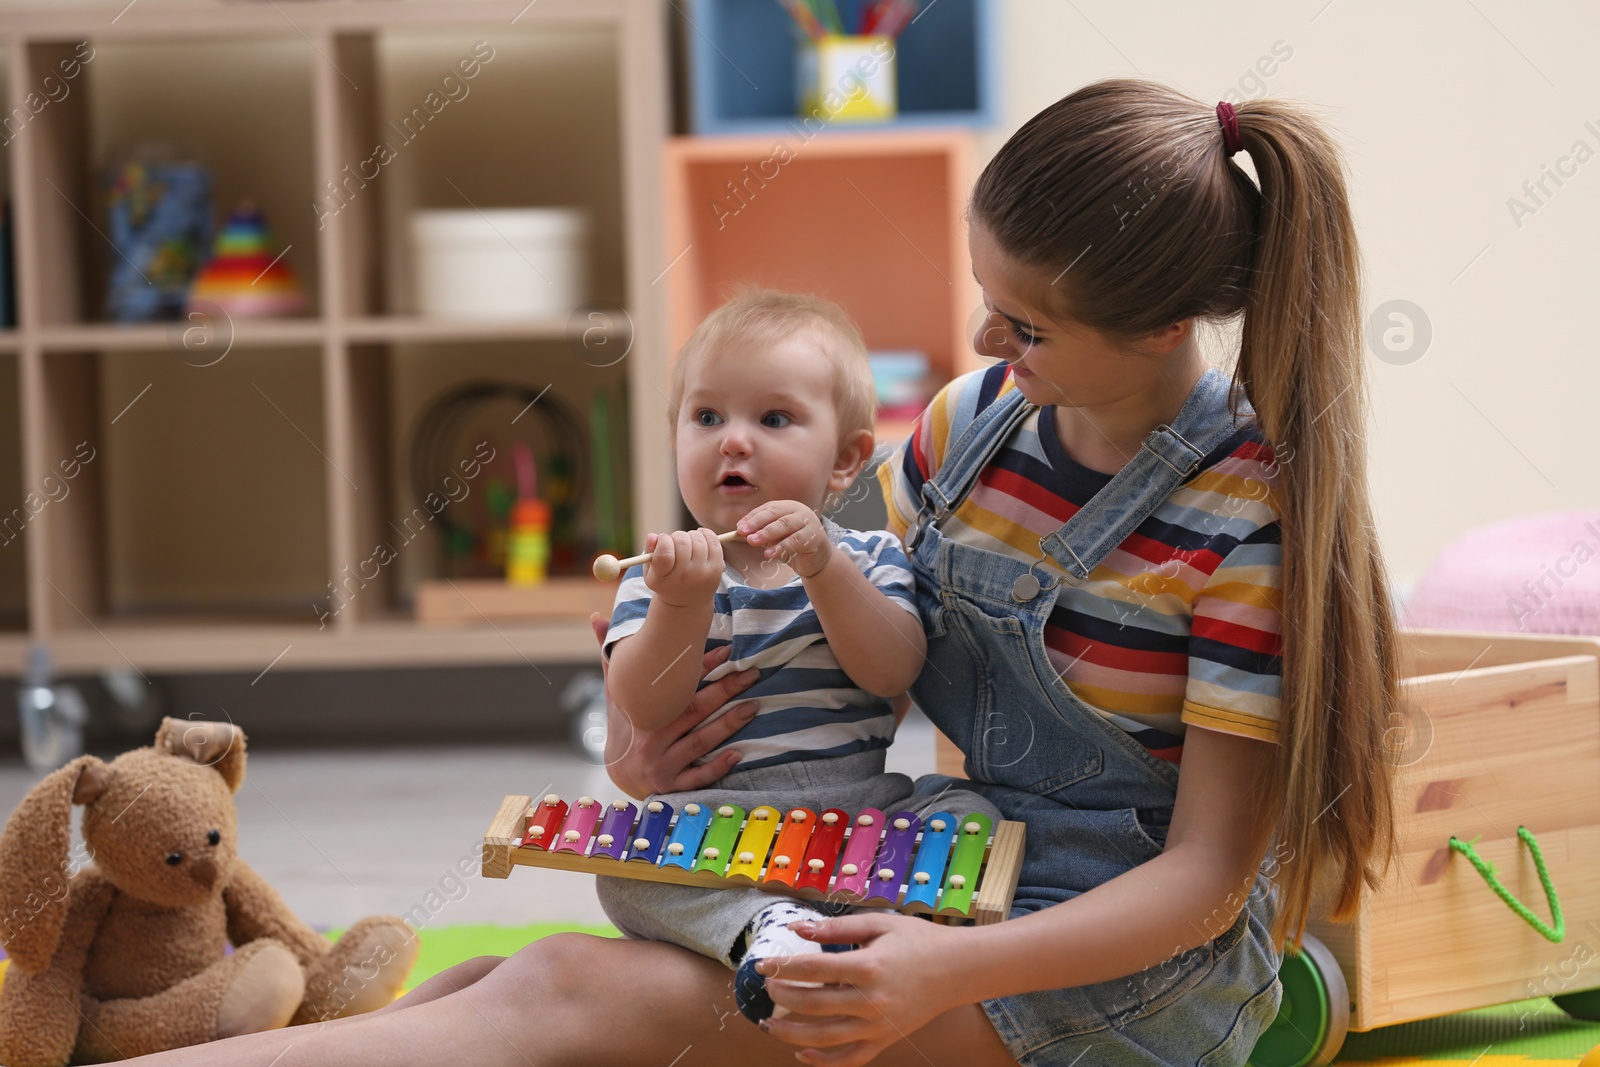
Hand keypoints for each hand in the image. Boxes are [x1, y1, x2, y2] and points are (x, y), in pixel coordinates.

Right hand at [591, 614, 760, 797]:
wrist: (617, 774)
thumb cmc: (624, 726)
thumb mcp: (616, 693)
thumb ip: (612, 657)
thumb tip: (598, 617)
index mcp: (642, 711)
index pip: (677, 686)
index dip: (703, 667)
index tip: (727, 651)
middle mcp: (652, 737)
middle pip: (694, 710)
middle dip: (725, 690)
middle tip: (752, 673)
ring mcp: (662, 763)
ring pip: (700, 741)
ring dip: (728, 724)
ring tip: (753, 706)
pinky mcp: (671, 785)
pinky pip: (697, 777)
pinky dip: (717, 766)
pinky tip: (737, 754)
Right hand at [641, 528, 723, 606]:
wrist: (688, 602)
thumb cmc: (666, 582)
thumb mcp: (651, 572)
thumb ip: (650, 553)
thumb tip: (653, 536)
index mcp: (664, 579)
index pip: (665, 554)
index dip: (663, 541)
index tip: (662, 540)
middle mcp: (685, 577)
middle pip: (682, 542)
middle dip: (676, 536)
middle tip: (675, 542)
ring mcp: (703, 573)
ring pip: (697, 539)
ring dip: (690, 535)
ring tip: (686, 542)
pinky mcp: (717, 568)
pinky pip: (714, 541)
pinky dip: (706, 533)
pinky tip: (699, 537)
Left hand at [738, 501, 831, 578]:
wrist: (818, 560)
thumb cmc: (794, 546)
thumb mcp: (775, 538)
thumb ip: (762, 533)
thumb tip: (741, 533)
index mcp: (788, 507)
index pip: (767, 509)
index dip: (752, 517)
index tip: (739, 527)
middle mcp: (799, 510)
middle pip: (775, 514)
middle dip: (757, 523)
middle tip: (743, 533)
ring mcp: (809, 522)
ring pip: (784, 525)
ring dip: (766, 533)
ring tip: (752, 541)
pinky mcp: (815, 536)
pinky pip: (795, 541)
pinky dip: (780, 547)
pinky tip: (769, 554)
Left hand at [758, 913, 969, 1066]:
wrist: (956, 970)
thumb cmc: (917, 941)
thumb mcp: (878, 924)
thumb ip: (836, 927)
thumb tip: (798, 928)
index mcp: (868, 967)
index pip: (812, 969)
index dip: (782, 967)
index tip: (763, 965)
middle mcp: (871, 1001)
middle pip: (812, 1005)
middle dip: (782, 996)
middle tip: (767, 987)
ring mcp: (877, 1026)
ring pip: (824, 1038)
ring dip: (790, 1033)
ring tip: (769, 1023)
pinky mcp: (884, 1041)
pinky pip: (849, 1059)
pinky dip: (823, 1062)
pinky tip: (801, 1054)